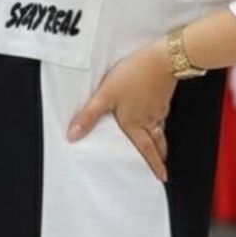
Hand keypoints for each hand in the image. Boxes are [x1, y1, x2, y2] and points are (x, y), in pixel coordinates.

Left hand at [68, 38, 174, 181]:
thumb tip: (73, 136)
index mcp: (136, 124)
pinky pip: (161, 115)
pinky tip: (155, 115)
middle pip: (157, 143)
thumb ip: (89, 116)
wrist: (161, 59)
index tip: (161, 177)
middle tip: (161, 166)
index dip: (154, 164)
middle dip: (159, 156)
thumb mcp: (105, 96)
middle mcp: (150, 120)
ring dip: (160, 140)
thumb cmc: (132, 77)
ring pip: (160, 130)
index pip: (146, 150)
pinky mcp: (163, 96)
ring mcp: (159, 108)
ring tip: (159, 146)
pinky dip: (159, 122)